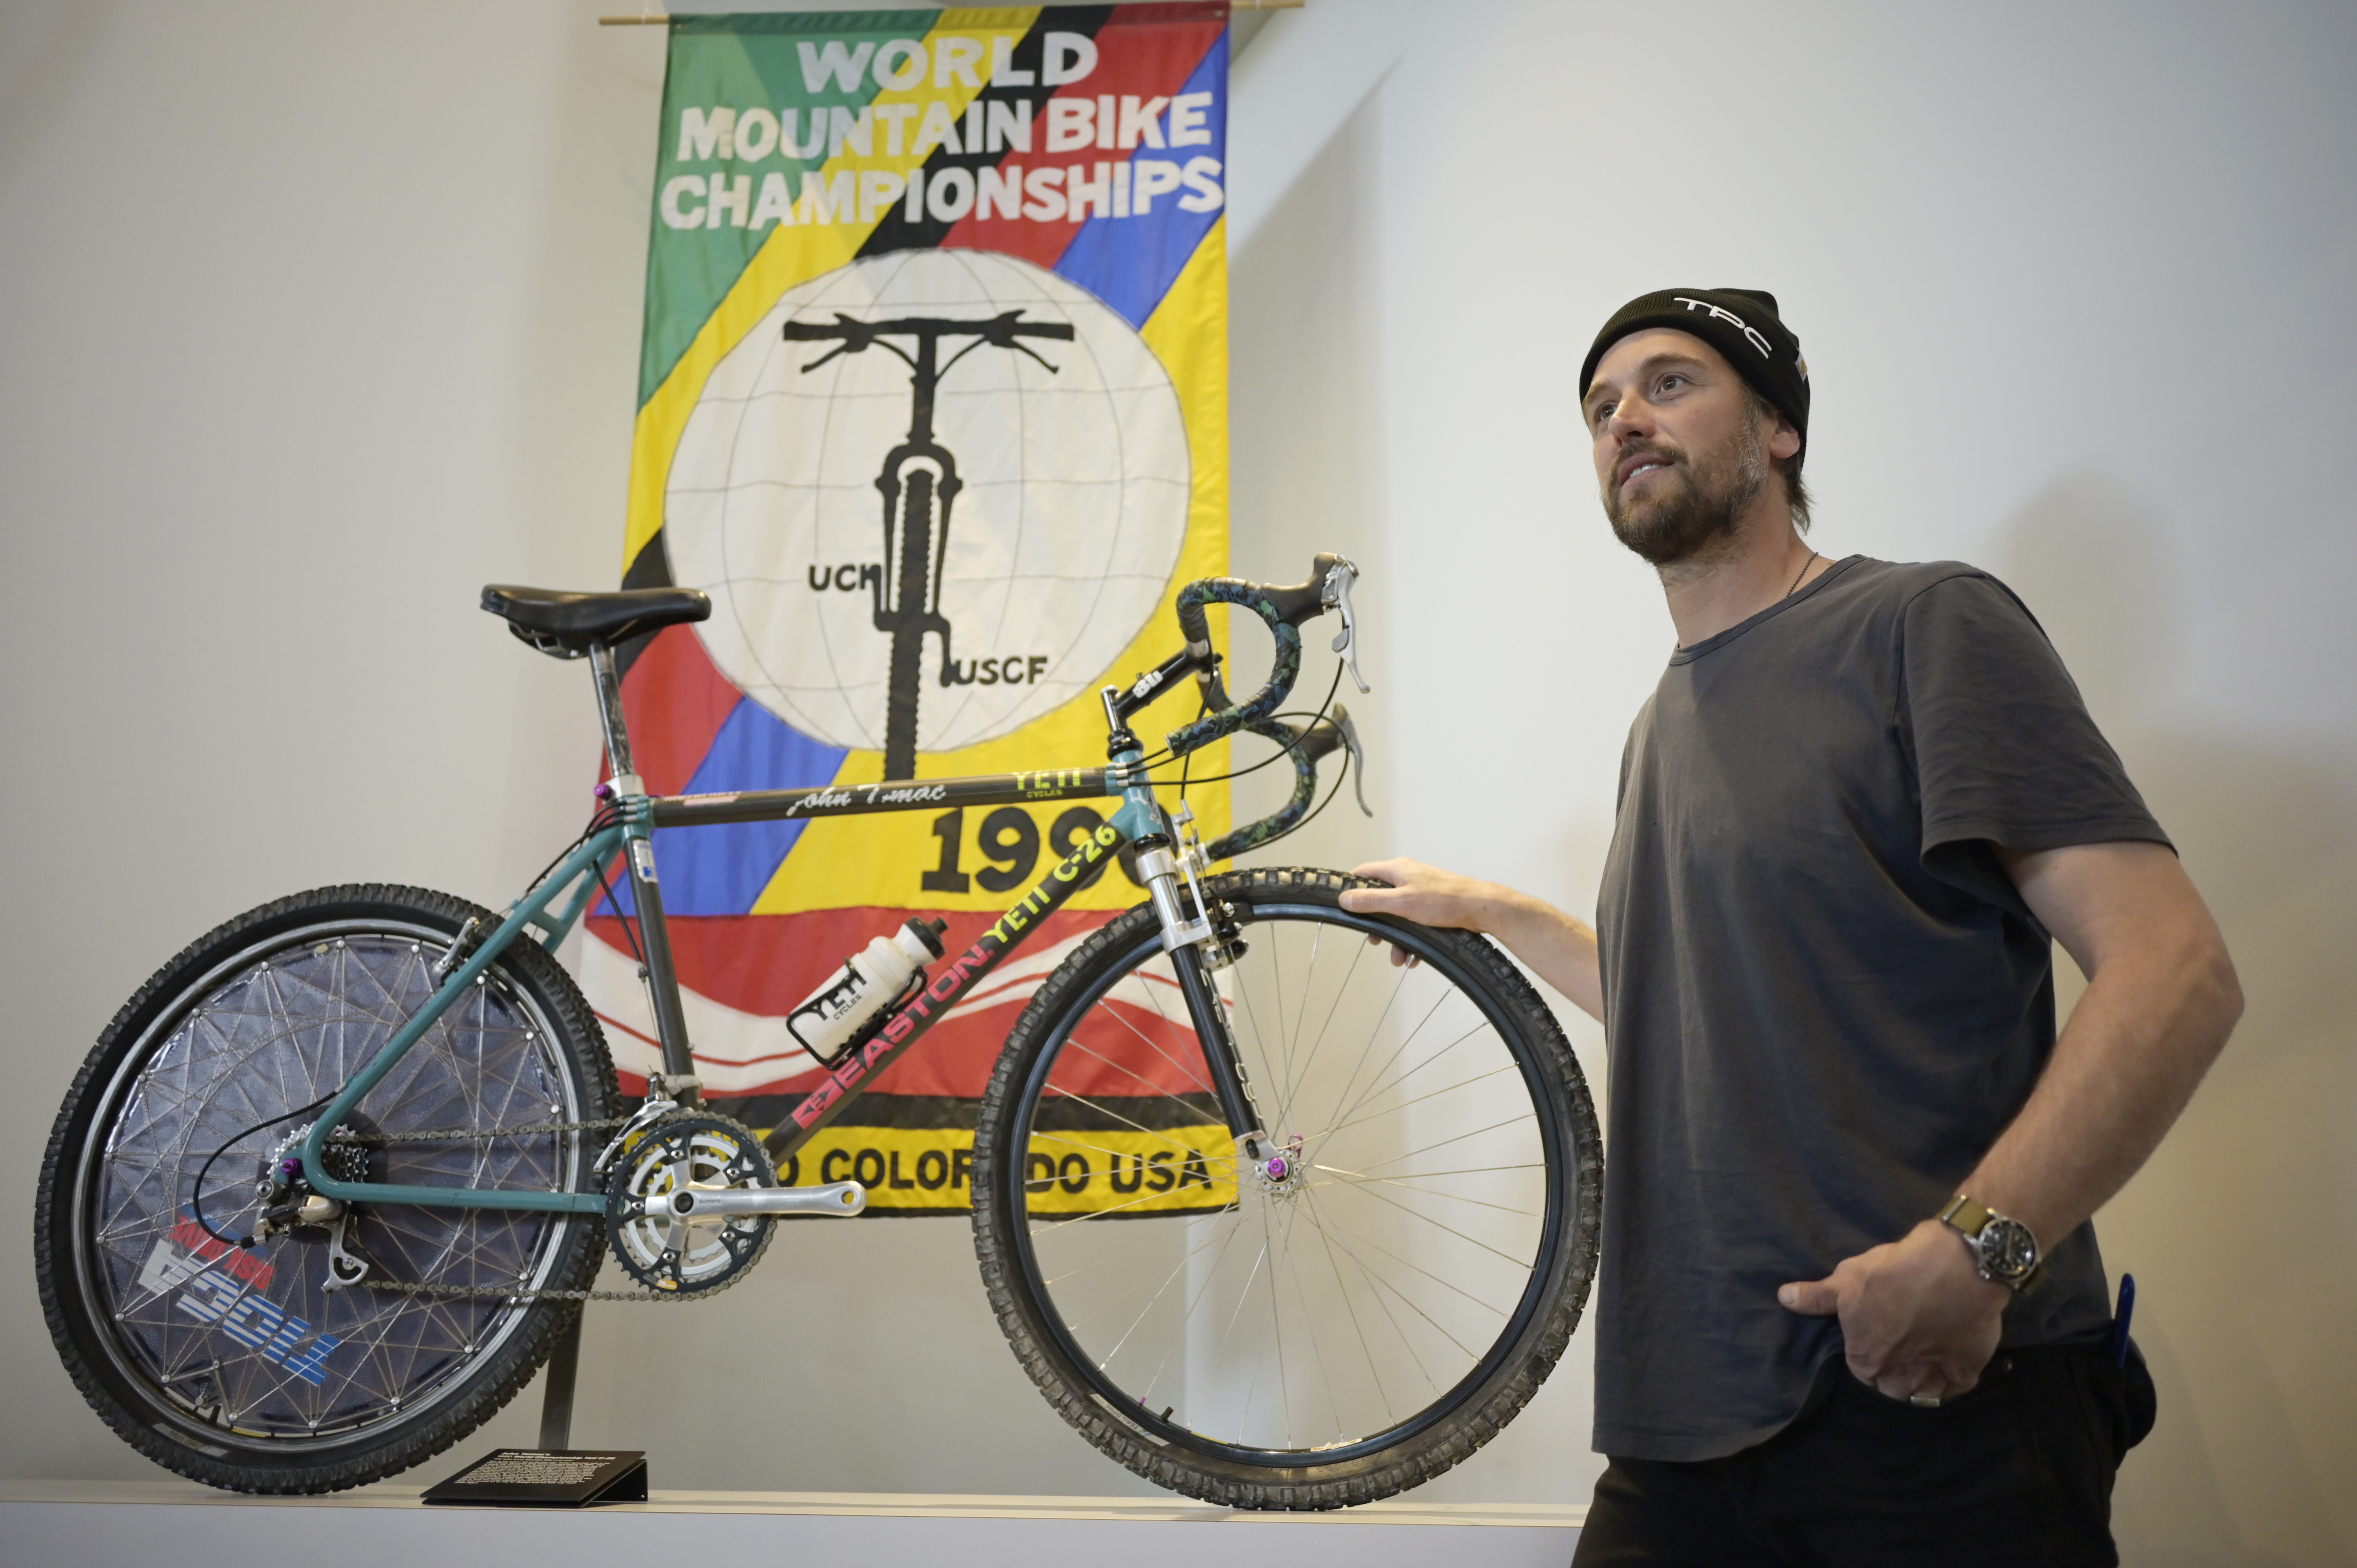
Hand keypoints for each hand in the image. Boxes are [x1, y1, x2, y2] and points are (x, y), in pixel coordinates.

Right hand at [1339, 859, 1518, 967]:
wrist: (1482, 909)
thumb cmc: (1446, 901)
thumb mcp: (1401, 903)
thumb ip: (1371, 901)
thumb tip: (1346, 899)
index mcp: (1397, 870)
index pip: (1364, 873)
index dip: (1351, 888)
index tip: (1343, 904)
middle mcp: (1408, 877)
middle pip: (1380, 899)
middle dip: (1377, 924)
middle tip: (1375, 940)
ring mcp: (1421, 891)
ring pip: (1399, 915)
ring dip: (1397, 938)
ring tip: (1398, 957)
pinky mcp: (1433, 905)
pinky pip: (1415, 923)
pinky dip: (1412, 940)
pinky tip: (1414, 957)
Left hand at [1777, 1219, 2009, 1401]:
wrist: (1955, 1266)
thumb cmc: (1894, 1273)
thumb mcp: (1847, 1280)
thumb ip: (1817, 1297)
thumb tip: (1784, 1297)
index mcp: (1867, 1361)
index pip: (1863, 1371)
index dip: (1870, 1353)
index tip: (1879, 1336)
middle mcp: (1899, 1379)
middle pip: (1893, 1387)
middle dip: (1895, 1372)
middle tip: (1904, 1344)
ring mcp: (1936, 1379)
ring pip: (1925, 1394)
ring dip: (1924, 1379)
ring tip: (1927, 1353)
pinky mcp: (1968, 1372)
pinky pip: (1957, 1385)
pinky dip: (1954, 1375)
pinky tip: (1952, 1356)